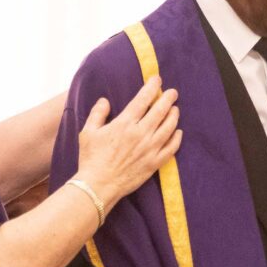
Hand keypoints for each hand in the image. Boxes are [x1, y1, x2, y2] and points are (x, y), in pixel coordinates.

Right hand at [74, 76, 182, 204]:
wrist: (98, 185)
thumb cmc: (91, 159)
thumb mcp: (88, 132)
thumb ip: (97, 113)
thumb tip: (105, 101)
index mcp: (124, 123)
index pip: (143, 99)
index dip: (151, 87)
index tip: (157, 80)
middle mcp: (140, 134)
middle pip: (160, 111)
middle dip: (168, 98)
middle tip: (173, 92)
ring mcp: (150, 149)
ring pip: (169, 127)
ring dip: (174, 116)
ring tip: (176, 109)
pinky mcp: (154, 163)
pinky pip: (171, 148)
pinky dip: (177, 138)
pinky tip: (178, 133)